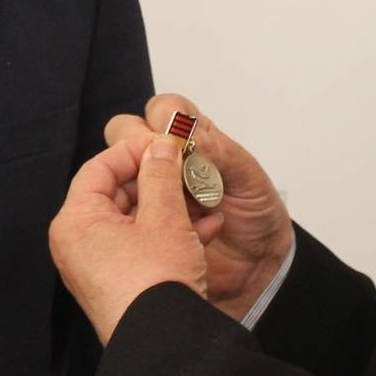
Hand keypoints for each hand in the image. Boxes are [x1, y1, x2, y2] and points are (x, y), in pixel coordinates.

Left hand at [50, 128, 207, 342]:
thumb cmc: (156, 285)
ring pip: (136, 221)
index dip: (134, 151)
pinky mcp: (121, 284)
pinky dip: (171, 234)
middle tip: (186, 167)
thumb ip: (161, 175)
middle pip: (117, 194)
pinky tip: (208, 228)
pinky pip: (143, 246)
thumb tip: (160, 147)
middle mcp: (79, 244)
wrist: (166, 346)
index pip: (99, 169)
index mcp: (75, 223)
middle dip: (158, 180)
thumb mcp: (164, 218)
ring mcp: (98, 267)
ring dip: (172, 207)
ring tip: (203, 197)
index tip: (164, 144)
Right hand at [104, 96, 292, 320]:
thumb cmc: (257, 215)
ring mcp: (151, 191)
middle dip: (138, 149)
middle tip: (164, 175)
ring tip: (176, 208)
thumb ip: (219, 152)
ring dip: (140, 186)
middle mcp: (167, 160)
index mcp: (195, 138)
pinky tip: (176, 231)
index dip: (161, 120)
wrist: (258, 266)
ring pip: (117, 171)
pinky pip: (124, 211)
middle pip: (126, 133)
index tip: (173, 141)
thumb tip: (186, 134)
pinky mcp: (142, 221)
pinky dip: (144, 218)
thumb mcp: (248, 178)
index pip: (163, 110)